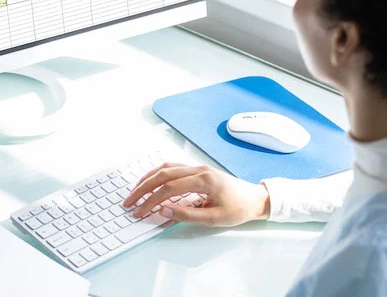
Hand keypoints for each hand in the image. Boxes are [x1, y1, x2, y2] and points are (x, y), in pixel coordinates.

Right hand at [121, 163, 270, 226]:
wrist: (256, 198)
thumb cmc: (239, 209)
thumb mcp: (214, 218)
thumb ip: (187, 215)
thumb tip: (163, 210)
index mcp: (204, 180)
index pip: (169, 188)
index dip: (151, 200)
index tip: (140, 211)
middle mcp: (199, 170)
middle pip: (162, 175)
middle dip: (143, 188)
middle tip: (129, 201)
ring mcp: (198, 168)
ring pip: (165, 168)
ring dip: (148, 179)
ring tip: (135, 191)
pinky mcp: (197, 170)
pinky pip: (172, 168)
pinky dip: (157, 174)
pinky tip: (150, 181)